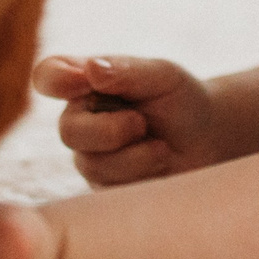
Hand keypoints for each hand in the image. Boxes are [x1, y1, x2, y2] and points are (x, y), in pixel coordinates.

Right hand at [32, 54, 221, 185]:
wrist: (207, 141)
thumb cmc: (181, 100)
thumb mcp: (162, 76)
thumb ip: (127, 71)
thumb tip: (90, 68)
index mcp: (86, 83)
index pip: (50, 77)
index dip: (55, 80)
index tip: (79, 81)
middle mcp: (81, 119)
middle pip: (69, 132)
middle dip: (110, 132)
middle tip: (142, 124)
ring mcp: (90, 156)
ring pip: (93, 166)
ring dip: (134, 158)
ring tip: (162, 148)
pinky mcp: (104, 187)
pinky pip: (110, 190)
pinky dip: (141, 177)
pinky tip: (159, 166)